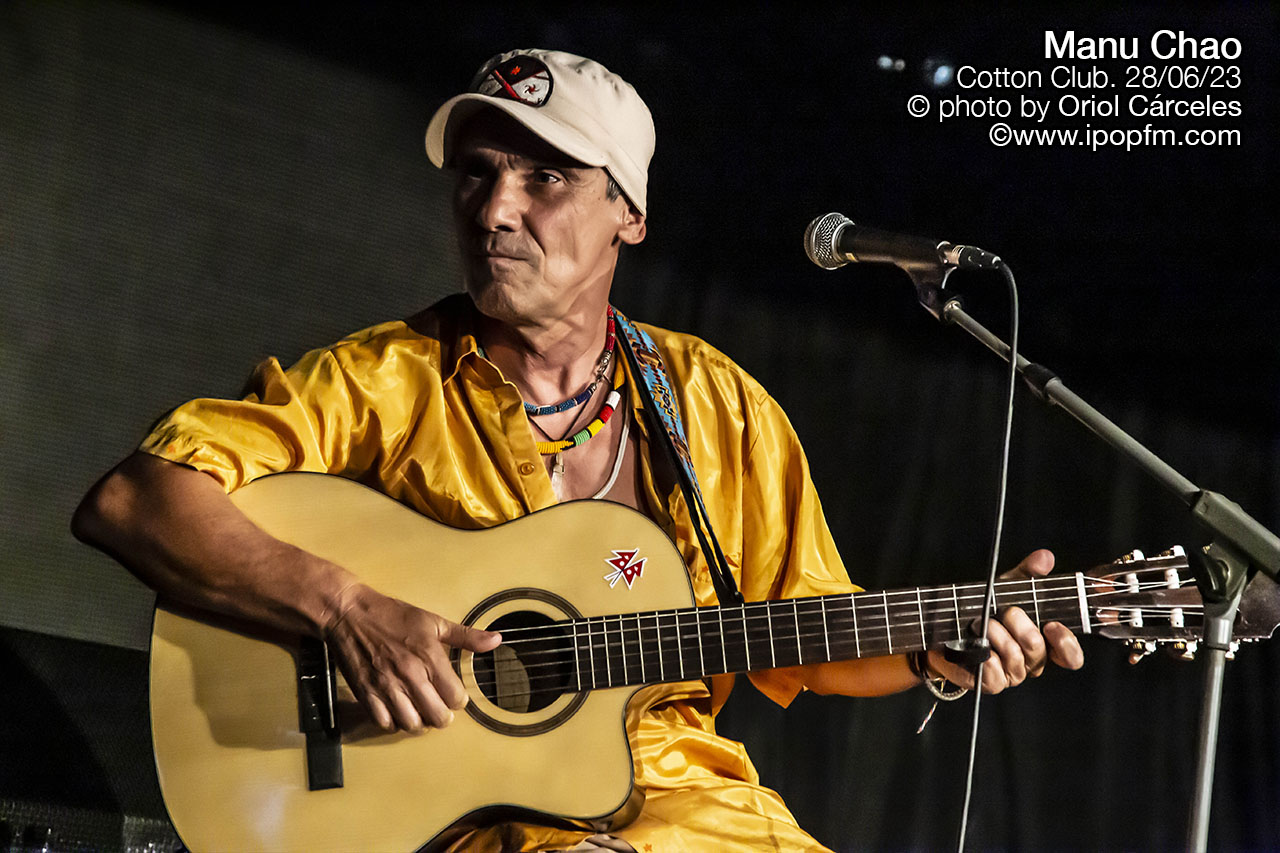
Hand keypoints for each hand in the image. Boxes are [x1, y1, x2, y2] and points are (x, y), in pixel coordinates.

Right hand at [325, 583, 500, 730]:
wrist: (349, 614)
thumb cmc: (392, 615)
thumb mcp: (433, 621)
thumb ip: (467, 636)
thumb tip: (496, 640)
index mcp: (430, 657)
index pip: (456, 698)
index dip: (458, 699)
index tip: (453, 693)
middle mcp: (410, 675)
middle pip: (437, 717)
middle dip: (442, 715)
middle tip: (438, 706)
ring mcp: (387, 686)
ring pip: (412, 725)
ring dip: (419, 722)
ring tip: (418, 710)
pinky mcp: (366, 693)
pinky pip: (385, 723)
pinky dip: (393, 722)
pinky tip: (397, 710)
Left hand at [925, 549, 1083, 693]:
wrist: (946, 630)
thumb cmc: (983, 609)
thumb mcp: (1006, 587)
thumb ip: (1027, 574)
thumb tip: (1045, 557)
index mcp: (1042, 642)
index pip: (1070, 655)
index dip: (1066, 644)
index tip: (1051, 625)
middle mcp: (1030, 662)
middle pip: (1037, 649)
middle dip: (1020, 625)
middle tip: (1005, 611)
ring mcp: (1010, 674)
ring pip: (1015, 660)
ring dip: (996, 636)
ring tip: (980, 622)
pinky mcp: (989, 682)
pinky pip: (995, 678)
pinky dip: (985, 659)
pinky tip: (976, 647)